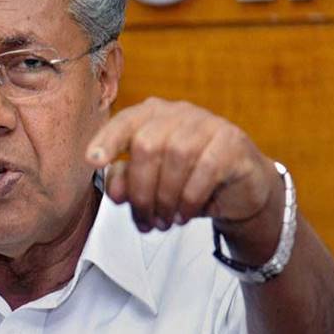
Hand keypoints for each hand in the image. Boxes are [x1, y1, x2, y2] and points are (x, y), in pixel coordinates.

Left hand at [86, 98, 281, 240]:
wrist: (240, 190)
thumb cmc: (188, 181)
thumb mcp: (151, 185)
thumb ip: (127, 183)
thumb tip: (115, 191)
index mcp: (152, 116)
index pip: (124, 122)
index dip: (107, 140)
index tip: (93, 161)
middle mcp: (179, 113)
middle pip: (147, 145)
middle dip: (141, 190)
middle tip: (144, 219)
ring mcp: (208, 124)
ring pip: (177, 156)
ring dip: (166, 198)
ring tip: (164, 220)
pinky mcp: (232, 141)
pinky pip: (206, 168)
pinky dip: (190, 198)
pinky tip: (184, 214)